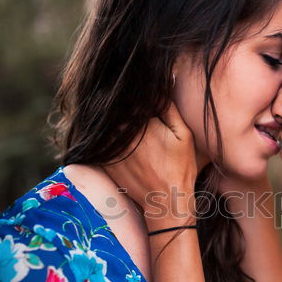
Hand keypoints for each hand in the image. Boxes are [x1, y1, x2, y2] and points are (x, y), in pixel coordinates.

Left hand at [105, 103, 198, 227]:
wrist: (164, 201)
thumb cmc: (179, 168)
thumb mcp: (183, 134)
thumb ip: (168, 106)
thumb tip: (164, 81)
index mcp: (138, 122)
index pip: (128, 97)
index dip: (134, 93)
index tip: (139, 93)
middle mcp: (118, 133)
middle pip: (113, 110)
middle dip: (120, 105)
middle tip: (131, 105)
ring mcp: (108, 148)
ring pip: (105, 125)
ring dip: (111, 121)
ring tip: (129, 126)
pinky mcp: (104, 161)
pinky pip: (99, 142)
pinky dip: (104, 137)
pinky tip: (124, 143)